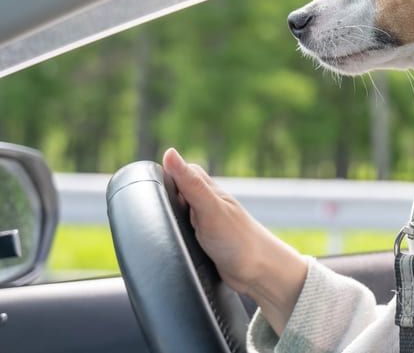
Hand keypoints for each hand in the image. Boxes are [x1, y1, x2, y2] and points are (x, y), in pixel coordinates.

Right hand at [162, 147, 307, 334]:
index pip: (177, 172)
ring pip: (176, 213)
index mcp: (207, 189)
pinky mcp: (202, 241)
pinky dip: (172, 236)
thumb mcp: (209, 209)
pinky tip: (165, 243)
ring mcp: (203, 222)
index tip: (144, 189)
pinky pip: (180, 232)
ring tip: (154, 229)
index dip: (161, 178)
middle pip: (173, 192)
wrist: (258, 273)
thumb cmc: (237, 239)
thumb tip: (170, 153)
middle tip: (147, 213)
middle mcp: (205, 203)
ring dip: (166, 220)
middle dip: (160, 200)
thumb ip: (190, 184)